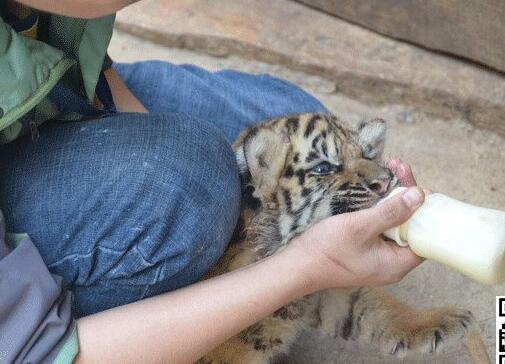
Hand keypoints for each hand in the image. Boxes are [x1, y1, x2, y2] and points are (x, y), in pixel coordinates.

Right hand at [289, 160, 424, 289]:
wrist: (295, 265)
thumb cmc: (326, 249)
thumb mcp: (359, 226)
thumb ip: (391, 212)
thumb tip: (420, 195)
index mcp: (396, 264)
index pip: (424, 236)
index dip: (426, 211)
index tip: (421, 187)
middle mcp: (390, 263)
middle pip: (410, 227)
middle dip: (407, 197)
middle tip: (400, 168)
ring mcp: (376, 257)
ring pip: (394, 225)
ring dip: (393, 199)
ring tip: (390, 169)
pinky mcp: (364, 250)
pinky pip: (380, 228)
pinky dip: (380, 208)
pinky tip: (377, 190)